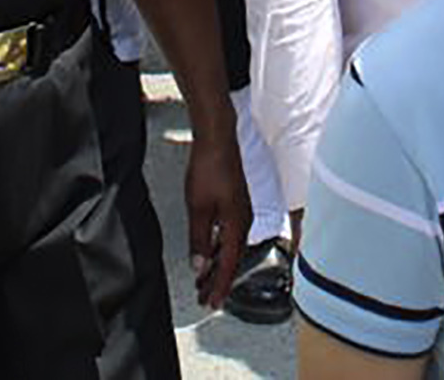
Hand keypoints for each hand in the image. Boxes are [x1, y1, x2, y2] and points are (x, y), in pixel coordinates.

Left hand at [184, 130, 250, 310]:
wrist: (217, 139)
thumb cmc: (209, 169)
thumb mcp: (199, 209)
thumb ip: (199, 240)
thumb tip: (200, 266)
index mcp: (238, 225)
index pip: (229, 264)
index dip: (220, 286)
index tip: (211, 302)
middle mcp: (244, 221)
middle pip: (232, 259)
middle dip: (219, 280)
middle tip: (205, 298)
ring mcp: (241, 212)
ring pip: (230, 247)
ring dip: (217, 264)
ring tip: (203, 280)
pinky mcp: (235, 203)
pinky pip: (229, 234)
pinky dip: (218, 248)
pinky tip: (209, 252)